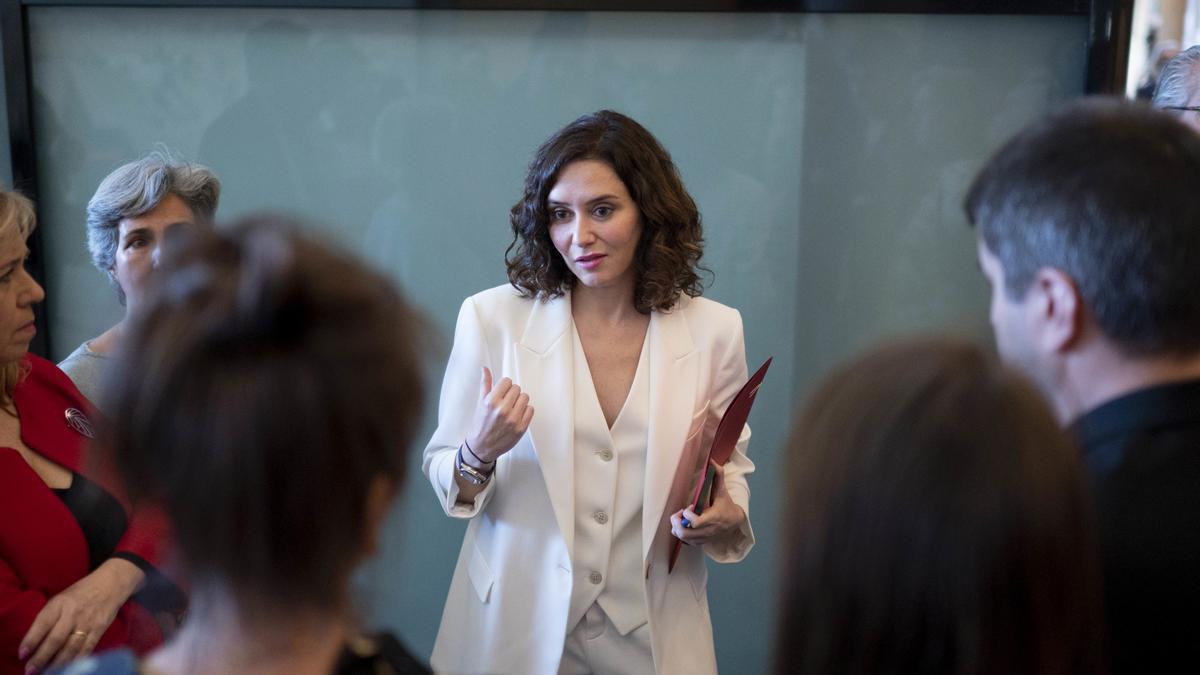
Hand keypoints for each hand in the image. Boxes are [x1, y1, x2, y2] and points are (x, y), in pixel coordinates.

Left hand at [19, 559, 143, 671]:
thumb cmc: (80, 593)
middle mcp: (73, 613)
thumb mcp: (61, 599)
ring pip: (71, 648)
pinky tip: (67, 668)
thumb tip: (34, 641)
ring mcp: (88, 623)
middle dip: (41, 657)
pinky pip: (86, 649)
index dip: (31, 640)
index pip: (42, 623)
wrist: (110, 585)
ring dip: (57, 664)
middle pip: (56, 639)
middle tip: (31, 670)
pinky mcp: (99, 630)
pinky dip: (76, 661)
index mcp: (60, 603)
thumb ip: (49, 617)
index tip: (22, 654)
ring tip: (47, 673)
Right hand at [466, 367, 533, 463]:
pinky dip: (525, 411)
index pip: (507, 381)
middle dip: (512, 393)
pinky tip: (517, 415)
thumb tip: (485, 369)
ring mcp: (513, 419)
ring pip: (525, 397)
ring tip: (512, 407)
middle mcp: (502, 409)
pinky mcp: (521, 428)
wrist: (482, 447)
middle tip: (506, 401)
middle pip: (517, 388)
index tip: (502, 392)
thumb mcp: (480, 403)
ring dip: (520, 401)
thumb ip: (485, 384)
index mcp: (491, 401)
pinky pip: (531, 409)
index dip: (505, 386)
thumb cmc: (480, 424)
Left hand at [670, 462, 745, 546]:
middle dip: (677, 522)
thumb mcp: (723, 491)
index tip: (688, 507)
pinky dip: (681, 534)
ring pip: (683, 538)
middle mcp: (708, 530)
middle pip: (685, 533)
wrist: (735, 522)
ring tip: (680, 518)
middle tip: (678, 514)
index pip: (696, 523)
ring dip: (677, 528)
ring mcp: (704, 538)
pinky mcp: (701, 542)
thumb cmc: (726, 505)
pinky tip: (684, 525)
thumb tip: (712, 461)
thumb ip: (718, 476)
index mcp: (713, 518)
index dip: (688, 516)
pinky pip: (686, 542)